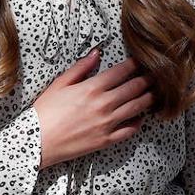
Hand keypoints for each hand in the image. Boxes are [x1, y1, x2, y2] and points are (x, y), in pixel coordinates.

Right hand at [34, 54, 152, 168]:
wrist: (37, 141)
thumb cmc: (45, 111)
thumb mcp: (59, 84)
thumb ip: (81, 68)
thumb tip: (97, 53)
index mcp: (92, 88)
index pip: (121, 72)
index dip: (134, 64)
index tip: (142, 60)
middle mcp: (104, 104)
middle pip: (134, 88)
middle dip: (148, 79)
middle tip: (157, 74)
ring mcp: (107, 123)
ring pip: (136, 108)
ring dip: (148, 98)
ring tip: (156, 92)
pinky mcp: (106, 140)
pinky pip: (129, 130)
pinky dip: (138, 123)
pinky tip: (140, 117)